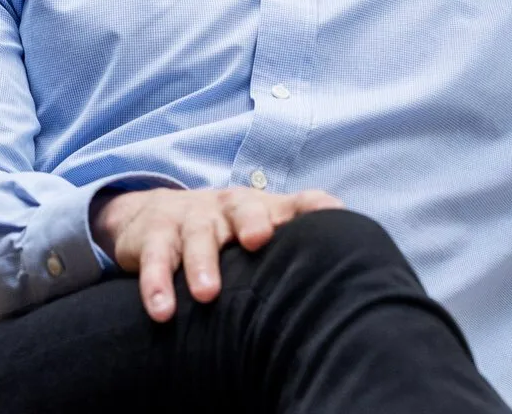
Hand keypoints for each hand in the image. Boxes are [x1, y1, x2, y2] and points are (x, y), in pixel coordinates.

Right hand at [90, 185, 344, 320]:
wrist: (154, 215)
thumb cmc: (224, 230)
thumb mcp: (260, 227)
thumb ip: (299, 235)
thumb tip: (357, 257)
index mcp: (261, 207)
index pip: (294, 202)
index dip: (312, 207)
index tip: (331, 215)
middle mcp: (228, 207)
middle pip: (243, 209)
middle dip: (251, 222)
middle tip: (258, 240)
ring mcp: (191, 217)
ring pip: (198, 234)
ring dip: (201, 262)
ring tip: (207, 293)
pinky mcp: (155, 234)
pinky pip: (156, 257)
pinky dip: (156, 282)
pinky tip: (162, 309)